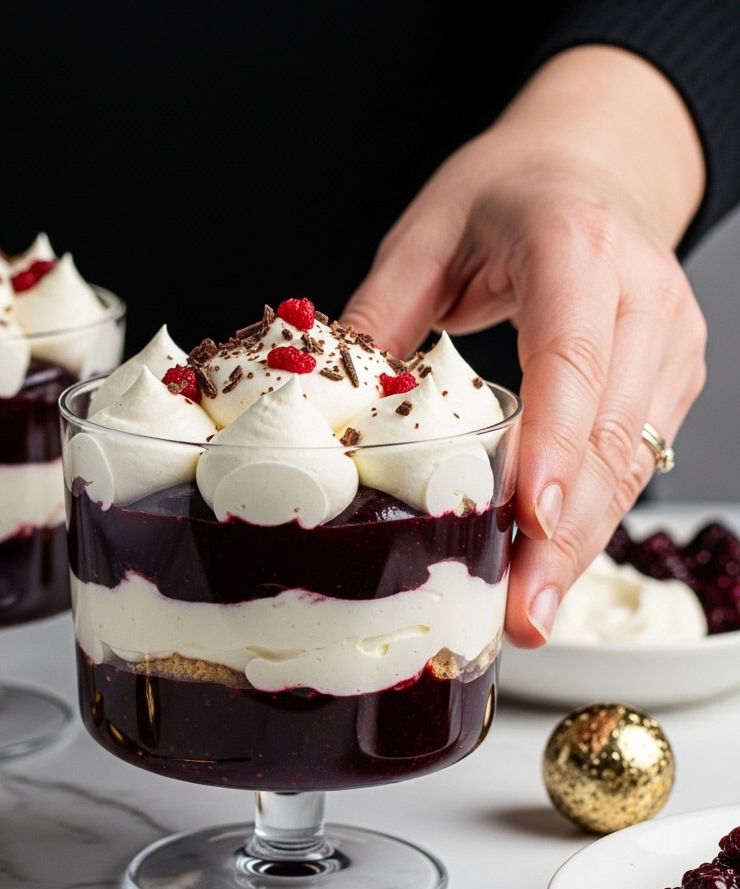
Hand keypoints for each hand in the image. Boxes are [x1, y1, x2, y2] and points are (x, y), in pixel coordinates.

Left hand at [342, 46, 706, 647]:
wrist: (591, 167)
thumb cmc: (505, 195)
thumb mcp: (426, 232)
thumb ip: (382, 310)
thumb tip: (327, 396)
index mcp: (575, 248)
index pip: (572, 355)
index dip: (555, 443)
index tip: (530, 519)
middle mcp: (641, 297)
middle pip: (611, 434)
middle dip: (565, 534)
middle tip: (521, 613)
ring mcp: (667, 342)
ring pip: (632, 463)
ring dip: (580, 544)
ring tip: (530, 612)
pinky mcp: (669, 376)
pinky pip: (636, 461)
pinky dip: (591, 517)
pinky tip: (550, 564)